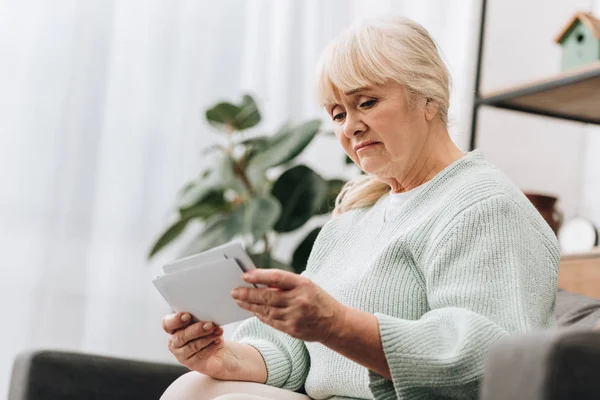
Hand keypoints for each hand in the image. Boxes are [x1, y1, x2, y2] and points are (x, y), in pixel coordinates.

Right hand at [162, 312, 231, 376]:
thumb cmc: (207, 332)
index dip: (175, 320)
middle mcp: (174, 342)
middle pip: (181, 336)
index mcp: (174, 328)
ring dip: (207, 338)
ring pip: (192, 346)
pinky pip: (201, 355)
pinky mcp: (191, 364)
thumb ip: (200, 318)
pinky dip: (211, 347)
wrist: (219, 351)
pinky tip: (218, 340)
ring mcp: (181, 354)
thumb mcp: (203, 322)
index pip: (167, 324)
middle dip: (196, 330)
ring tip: (218, 332)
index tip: (187, 316)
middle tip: (209, 325)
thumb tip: (207, 317)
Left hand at [231, 269, 346, 342]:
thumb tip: (259, 283)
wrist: (334, 323)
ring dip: (250, 306)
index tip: (245, 275)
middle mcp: (299, 300)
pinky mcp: (292, 330)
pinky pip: (271, 321)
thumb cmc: (317, 299)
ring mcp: (295, 316)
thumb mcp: (306, 285)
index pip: (277, 277)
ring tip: (239, 301)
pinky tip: (252, 311)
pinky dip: (260, 315)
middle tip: (234, 292)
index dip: (259, 276)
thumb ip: (285, 284)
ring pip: (266, 310)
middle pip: (268, 296)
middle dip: (248, 294)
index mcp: (303, 284)